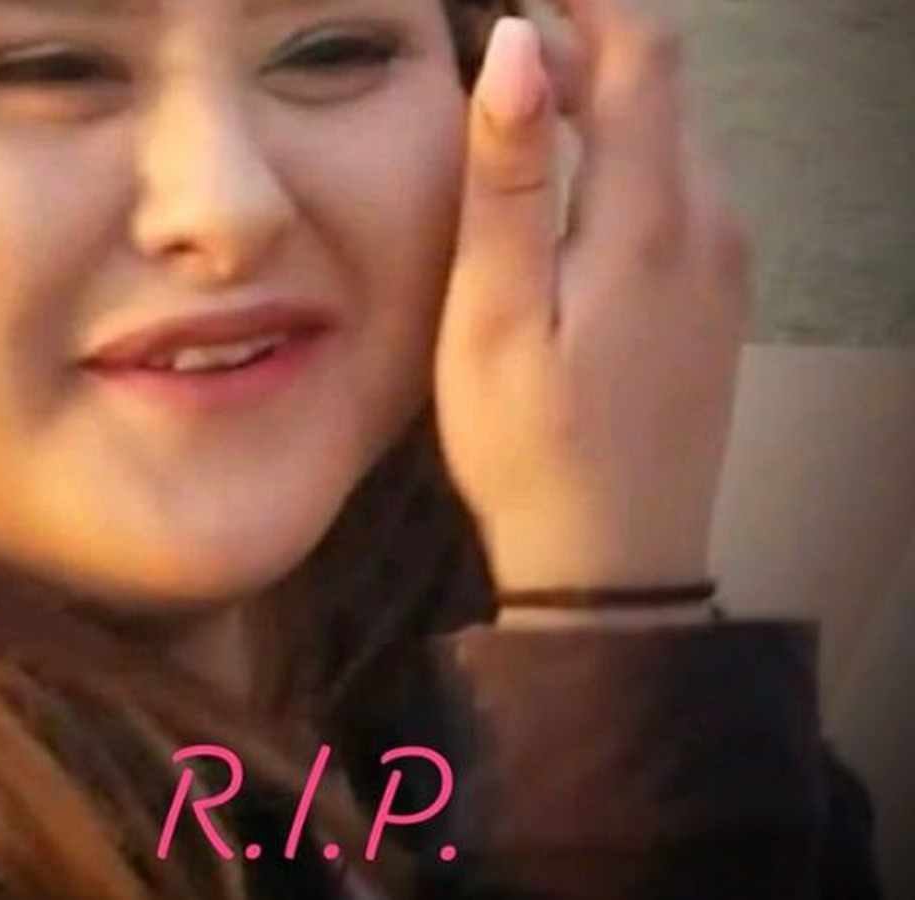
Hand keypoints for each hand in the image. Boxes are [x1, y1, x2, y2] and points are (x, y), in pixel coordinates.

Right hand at [434, 1, 751, 591]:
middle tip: (501, 44)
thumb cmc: (533, 446)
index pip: (642, 57)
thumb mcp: (495, 319)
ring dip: (609, 106)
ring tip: (530, 107)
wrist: (617, 563)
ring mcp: (727, 268)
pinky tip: (579, 194)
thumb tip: (520, 47)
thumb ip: (509, 184)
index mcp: (652, 220)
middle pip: (662, 92)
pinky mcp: (720, 303)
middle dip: (589, 48)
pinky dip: (630, 161)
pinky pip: (684, 194)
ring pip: (675, 142)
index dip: (589, 0)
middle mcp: (711, 226)